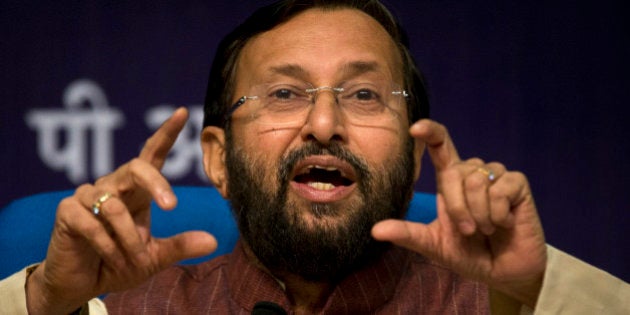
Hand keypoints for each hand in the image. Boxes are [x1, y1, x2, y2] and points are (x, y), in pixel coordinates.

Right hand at [26, 108, 217, 314]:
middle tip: (171, 205)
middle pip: (136, 167)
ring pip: (115, 206)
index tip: (182, 112)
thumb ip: (180, 247)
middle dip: (156, 184)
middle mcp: (113, 186)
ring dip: (129, 237)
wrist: (81, 285)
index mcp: (137, 191)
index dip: (166, 133)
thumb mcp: (153, 258)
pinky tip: (111, 258)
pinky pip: (92, 223)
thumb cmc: (119, 264)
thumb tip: (214, 241)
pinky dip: (107, 245)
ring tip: (134, 258)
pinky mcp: (67, 212)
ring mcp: (88, 197)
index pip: (152, 155)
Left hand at [372, 119, 546, 307]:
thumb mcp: (434, 245)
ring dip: (479, 213)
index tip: (415, 128)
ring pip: (477, 180)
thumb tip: (375, 230)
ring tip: (486, 229)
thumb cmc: (468, 254)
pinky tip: (504, 223)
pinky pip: (502, 189)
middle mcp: (472, 174)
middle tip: (468, 231)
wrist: (504, 271)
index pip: (440, 146)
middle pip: (455, 171)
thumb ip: (408, 234)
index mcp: (450, 182)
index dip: (430, 132)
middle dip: (457, 206)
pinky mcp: (518, 184)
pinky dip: (498, 213)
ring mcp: (497, 176)